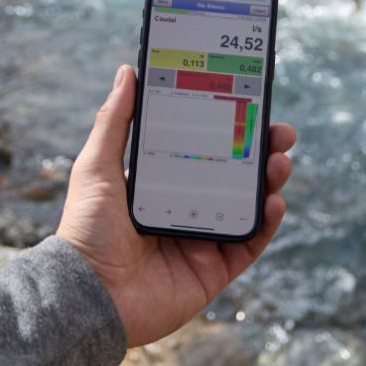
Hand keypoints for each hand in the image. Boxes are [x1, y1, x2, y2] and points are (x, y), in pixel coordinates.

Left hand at [56, 65, 296, 347]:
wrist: (88, 294)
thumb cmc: (85, 230)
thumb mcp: (97, 166)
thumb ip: (115, 120)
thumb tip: (127, 71)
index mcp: (161, 184)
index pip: (204, 149)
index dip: (229, 127)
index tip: (250, 102)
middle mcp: (185, 209)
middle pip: (234, 174)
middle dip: (260, 150)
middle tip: (279, 130)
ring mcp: (201, 241)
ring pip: (248, 206)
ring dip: (269, 181)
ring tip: (279, 160)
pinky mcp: (212, 272)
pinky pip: (249, 245)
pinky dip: (267, 224)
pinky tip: (274, 201)